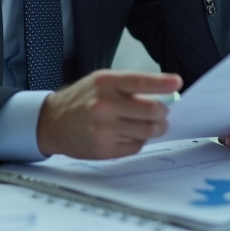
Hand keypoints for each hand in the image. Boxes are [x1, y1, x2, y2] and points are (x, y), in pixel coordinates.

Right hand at [37, 70, 181, 158]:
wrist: (52, 122)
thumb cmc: (81, 100)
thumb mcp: (100, 82)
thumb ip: (128, 86)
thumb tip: (161, 96)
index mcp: (105, 83)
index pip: (140, 81)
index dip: (162, 83)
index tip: (177, 83)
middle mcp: (104, 105)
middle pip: (151, 111)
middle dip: (162, 113)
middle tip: (161, 113)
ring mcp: (104, 129)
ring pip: (147, 131)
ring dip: (155, 128)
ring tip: (150, 124)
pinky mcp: (104, 149)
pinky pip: (136, 146)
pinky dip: (139, 141)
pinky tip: (129, 134)